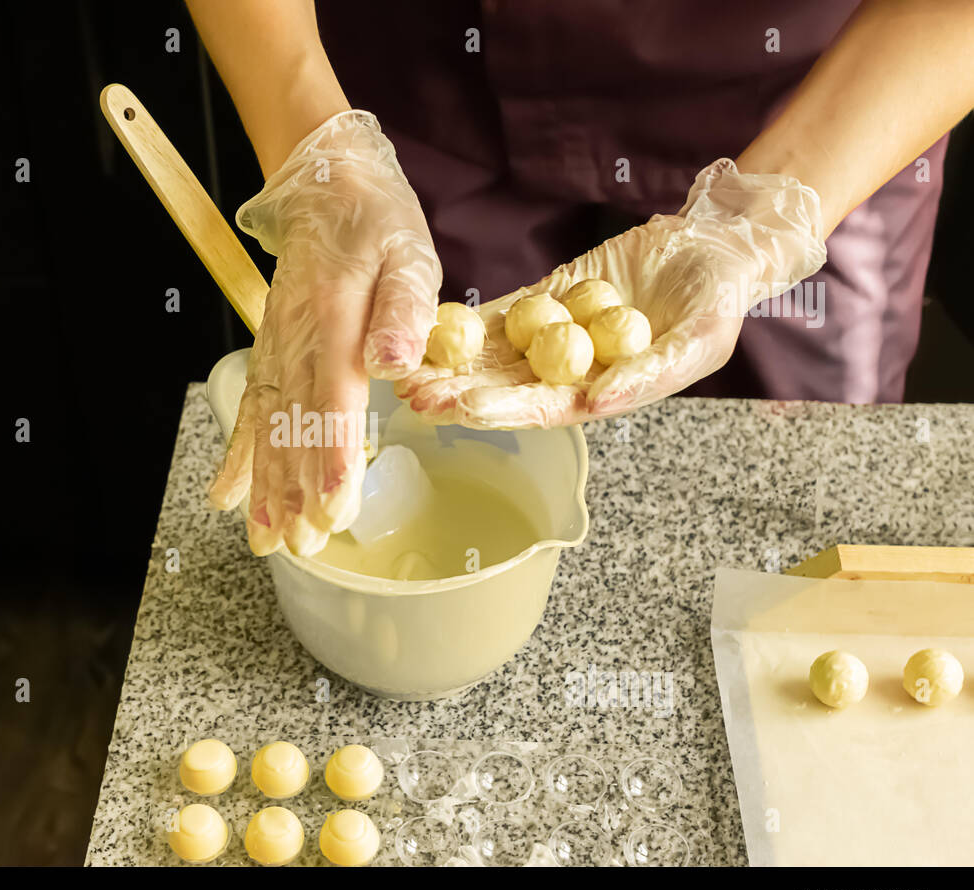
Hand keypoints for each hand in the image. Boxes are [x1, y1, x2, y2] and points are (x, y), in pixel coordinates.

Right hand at [207, 111, 440, 554]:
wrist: (328, 184)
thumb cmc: (377, 222)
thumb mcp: (408, 251)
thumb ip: (403, 307)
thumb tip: (395, 364)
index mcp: (334, 315)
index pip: (332, 395)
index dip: (331, 453)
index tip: (334, 505)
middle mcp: (296, 338)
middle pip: (292, 422)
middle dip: (295, 488)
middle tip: (302, 543)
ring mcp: (276, 347)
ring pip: (266, 424)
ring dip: (264, 485)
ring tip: (264, 539)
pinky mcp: (271, 352)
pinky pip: (251, 409)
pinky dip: (238, 456)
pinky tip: (228, 498)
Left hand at [395, 159, 826, 428]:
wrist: (714, 246)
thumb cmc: (719, 300)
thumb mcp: (702, 338)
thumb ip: (651, 372)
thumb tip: (598, 401)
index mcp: (603, 392)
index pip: (545, 407)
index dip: (503, 409)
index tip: (464, 409)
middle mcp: (571, 371)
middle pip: (505, 387)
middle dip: (458, 392)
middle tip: (413, 394)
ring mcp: (555, 335)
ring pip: (492, 354)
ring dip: (450, 362)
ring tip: (405, 366)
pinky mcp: (546, 299)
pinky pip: (500, 313)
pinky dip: (466, 321)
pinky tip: (428, 325)